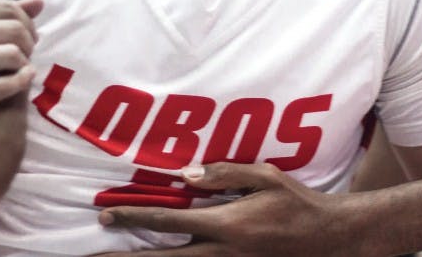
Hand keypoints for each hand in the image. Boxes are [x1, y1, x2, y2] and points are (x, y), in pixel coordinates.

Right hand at [0, 0, 42, 144]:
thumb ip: (6, 15)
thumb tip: (39, 2)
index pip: (10, 9)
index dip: (27, 24)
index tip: (25, 37)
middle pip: (15, 30)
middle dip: (29, 43)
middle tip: (24, 55)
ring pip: (13, 54)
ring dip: (24, 63)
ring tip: (19, 68)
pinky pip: (8, 82)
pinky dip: (22, 81)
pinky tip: (23, 80)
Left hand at [94, 163, 360, 256]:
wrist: (327, 238)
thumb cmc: (297, 202)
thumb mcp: (266, 176)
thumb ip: (226, 173)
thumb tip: (187, 174)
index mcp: (226, 224)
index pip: (169, 219)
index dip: (135, 216)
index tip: (107, 215)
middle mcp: (222, 252)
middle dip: (127, 256)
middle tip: (95, 253)